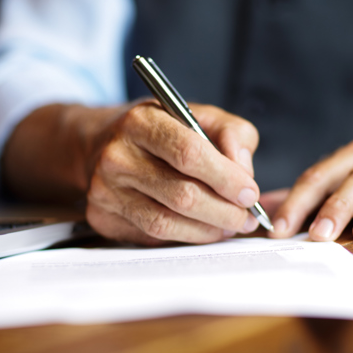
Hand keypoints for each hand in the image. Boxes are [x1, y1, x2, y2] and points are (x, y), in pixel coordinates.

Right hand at [85, 102, 260, 244]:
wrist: (103, 144)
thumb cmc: (160, 131)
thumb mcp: (198, 115)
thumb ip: (232, 134)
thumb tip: (244, 172)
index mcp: (141, 122)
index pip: (189, 153)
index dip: (226, 177)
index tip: (250, 193)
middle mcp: (117, 156)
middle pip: (181, 194)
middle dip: (224, 211)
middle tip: (247, 218)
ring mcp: (105, 190)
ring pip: (167, 223)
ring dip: (208, 230)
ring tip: (230, 226)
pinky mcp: (103, 218)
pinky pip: (152, 237)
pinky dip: (186, 237)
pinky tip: (203, 229)